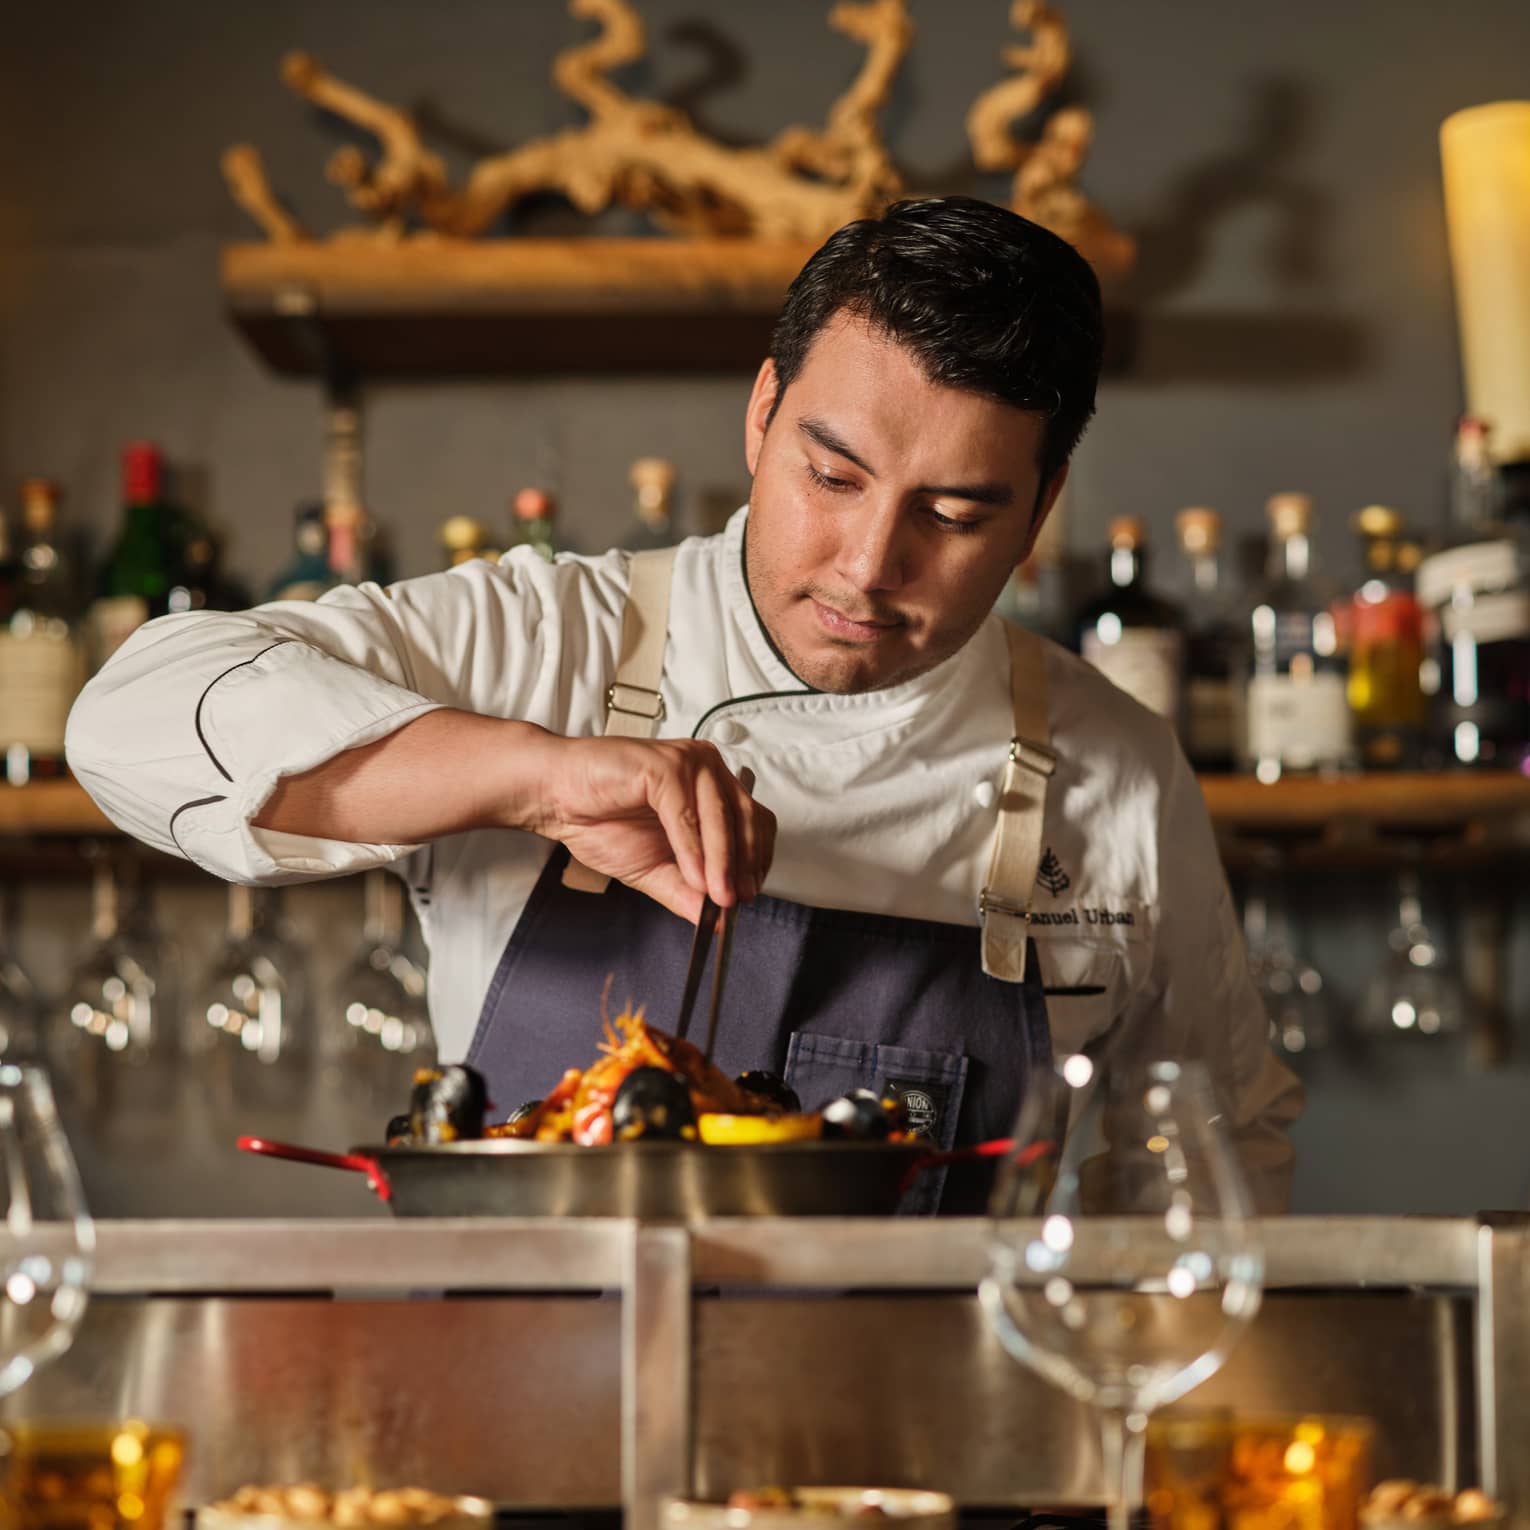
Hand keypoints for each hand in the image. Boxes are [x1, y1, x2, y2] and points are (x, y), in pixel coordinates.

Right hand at [523, 735, 776, 921]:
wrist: (554, 797)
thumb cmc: (599, 819)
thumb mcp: (653, 869)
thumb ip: (686, 891)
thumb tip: (717, 922)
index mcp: (711, 787)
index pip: (754, 823)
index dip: (757, 861)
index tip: (747, 896)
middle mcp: (707, 768)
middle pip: (747, 819)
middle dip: (743, 866)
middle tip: (734, 903)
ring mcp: (688, 763)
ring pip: (721, 817)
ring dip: (722, 863)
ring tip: (717, 898)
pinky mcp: (665, 766)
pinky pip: (688, 814)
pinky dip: (693, 850)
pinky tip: (693, 876)